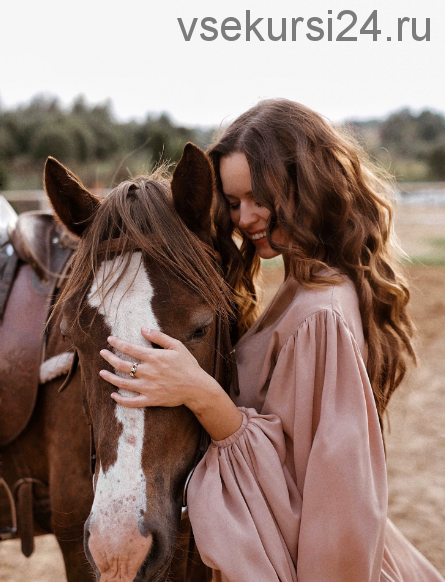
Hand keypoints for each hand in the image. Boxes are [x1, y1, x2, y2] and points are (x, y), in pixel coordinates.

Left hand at [99, 327, 218, 410]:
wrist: (197, 387)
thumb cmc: (188, 365)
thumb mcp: (177, 346)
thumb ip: (159, 337)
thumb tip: (143, 329)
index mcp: (154, 357)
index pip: (130, 349)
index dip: (117, 343)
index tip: (109, 339)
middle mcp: (148, 372)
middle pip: (122, 365)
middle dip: (109, 358)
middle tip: (102, 353)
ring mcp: (148, 387)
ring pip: (122, 383)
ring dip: (109, 377)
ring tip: (101, 373)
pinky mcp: (150, 400)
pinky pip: (131, 402)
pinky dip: (120, 400)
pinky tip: (113, 395)